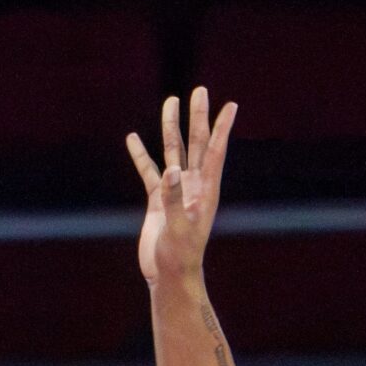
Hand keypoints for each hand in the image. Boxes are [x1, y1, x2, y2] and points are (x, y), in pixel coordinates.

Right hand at [127, 87, 238, 286]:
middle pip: (196, 143)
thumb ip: (174, 199)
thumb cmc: (180, 256)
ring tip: (170, 102)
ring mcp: (176, 190)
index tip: (231, 105)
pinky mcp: (158, 199)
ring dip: (171, 127)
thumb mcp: (178, 228)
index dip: (222, 128)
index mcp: (206, 190)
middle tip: (200, 91)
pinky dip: (141, 155)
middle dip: (198, 117)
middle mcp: (193, 185)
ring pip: (173, 151)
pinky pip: (148, 171)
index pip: (215, 151)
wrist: (169, 275)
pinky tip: (133, 138)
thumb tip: (171, 170)